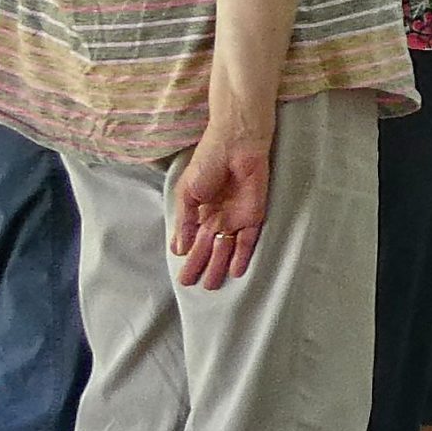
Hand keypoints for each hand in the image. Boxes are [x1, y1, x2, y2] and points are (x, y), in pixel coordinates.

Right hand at [171, 115, 272, 288]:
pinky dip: (242, 256)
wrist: (236, 143)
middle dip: (200, 266)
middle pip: (208, 247)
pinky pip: (248, 239)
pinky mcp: (253, 214)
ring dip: (219, 266)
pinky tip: (236, 272)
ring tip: (211, 286)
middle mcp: (217, 216)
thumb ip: (184, 220)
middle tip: (191, 286)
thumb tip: (178, 248)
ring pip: (226, 248)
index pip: (192, 239)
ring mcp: (235, 216)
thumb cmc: (208, 161)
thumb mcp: (187, 192)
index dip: (187, 257)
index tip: (181, 276)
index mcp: (199, 210)